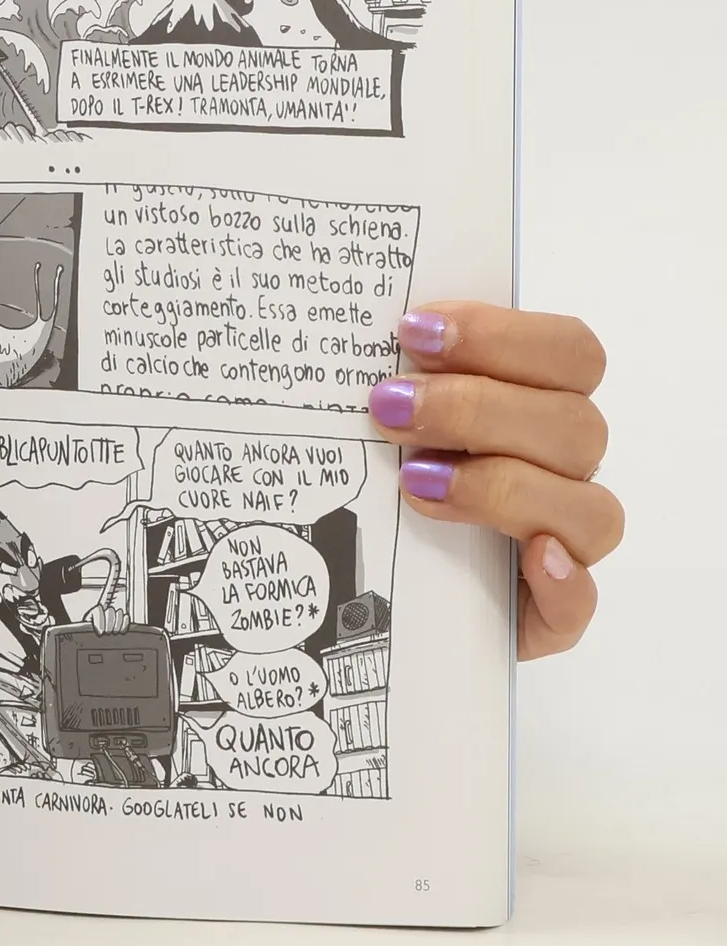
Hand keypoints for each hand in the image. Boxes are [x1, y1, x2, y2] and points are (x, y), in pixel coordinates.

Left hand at [368, 303, 620, 658]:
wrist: (376, 592)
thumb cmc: (381, 483)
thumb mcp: (383, 423)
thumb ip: (394, 381)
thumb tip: (356, 348)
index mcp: (538, 404)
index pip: (568, 352)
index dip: (500, 333)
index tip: (412, 331)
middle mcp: (561, 469)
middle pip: (575, 424)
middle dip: (476, 408)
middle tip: (388, 408)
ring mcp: (564, 542)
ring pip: (588, 507)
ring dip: (502, 487)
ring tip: (415, 483)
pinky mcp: (549, 614)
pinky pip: (581, 600)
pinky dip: (563, 580)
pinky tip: (530, 558)